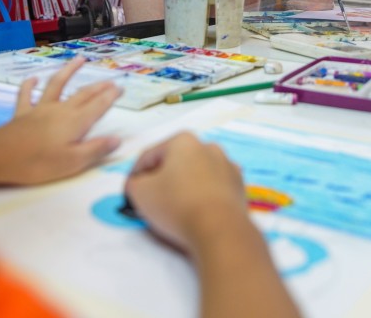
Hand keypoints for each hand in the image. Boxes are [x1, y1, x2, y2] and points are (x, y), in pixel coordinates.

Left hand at [0, 57, 120, 184]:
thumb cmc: (38, 163)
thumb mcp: (73, 163)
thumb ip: (96, 149)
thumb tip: (117, 139)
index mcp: (75, 122)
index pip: (98, 106)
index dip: (110, 96)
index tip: (120, 88)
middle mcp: (61, 110)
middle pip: (83, 94)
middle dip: (98, 87)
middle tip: (110, 80)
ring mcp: (40, 109)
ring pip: (57, 85)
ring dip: (68, 71)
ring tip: (79, 59)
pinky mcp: (23, 113)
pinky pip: (26, 95)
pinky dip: (30, 85)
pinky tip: (33, 78)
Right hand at [124, 133, 249, 257]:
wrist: (220, 230)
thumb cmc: (177, 205)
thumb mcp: (140, 193)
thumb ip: (133, 183)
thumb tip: (138, 184)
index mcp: (183, 141)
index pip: (150, 155)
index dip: (135, 173)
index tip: (130, 190)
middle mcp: (208, 147)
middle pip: (175, 162)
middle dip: (162, 178)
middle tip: (151, 198)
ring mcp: (227, 166)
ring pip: (196, 174)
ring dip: (184, 186)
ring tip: (174, 208)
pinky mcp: (239, 186)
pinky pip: (214, 188)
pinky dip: (203, 196)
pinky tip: (196, 212)